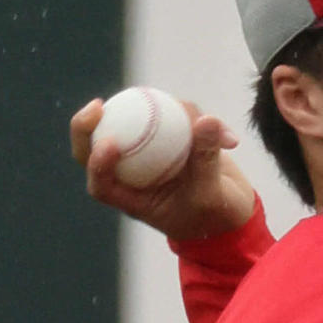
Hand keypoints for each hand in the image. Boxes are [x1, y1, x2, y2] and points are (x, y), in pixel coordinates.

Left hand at [69, 96, 257, 240]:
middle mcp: (134, 172)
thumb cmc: (214, 217)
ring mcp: (149, 150)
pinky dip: (196, 117)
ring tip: (199, 120)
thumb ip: (205, 160)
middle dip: (88, 124)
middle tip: (96, 106)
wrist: (233, 212)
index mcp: (133, 198)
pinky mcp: (169, 134)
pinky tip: (227, 137)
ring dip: (168, 113)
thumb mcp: (210, 195)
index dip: (97, 163)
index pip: (102, 184)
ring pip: (139, 119)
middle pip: (98, 145)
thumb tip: (207, 119)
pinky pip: (172, 114)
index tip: (111, 145)